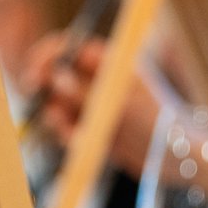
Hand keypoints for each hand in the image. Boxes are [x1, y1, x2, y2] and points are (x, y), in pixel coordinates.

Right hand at [18, 33, 160, 176]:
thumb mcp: (120, 105)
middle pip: (56, 73)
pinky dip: (69, 135)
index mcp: (110, 62)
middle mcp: (98, 79)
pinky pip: (67, 127)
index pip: (70, 47)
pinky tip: (83, 143)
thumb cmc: (156, 125)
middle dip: (45, 86)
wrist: (173, 160)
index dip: (49, 55)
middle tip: (35, 97)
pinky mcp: (91, 127)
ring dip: (58, 117)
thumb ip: (85, 92)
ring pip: (58, 103)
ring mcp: (93, 103)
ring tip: (73, 132)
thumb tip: (55, 78)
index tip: (36, 70)